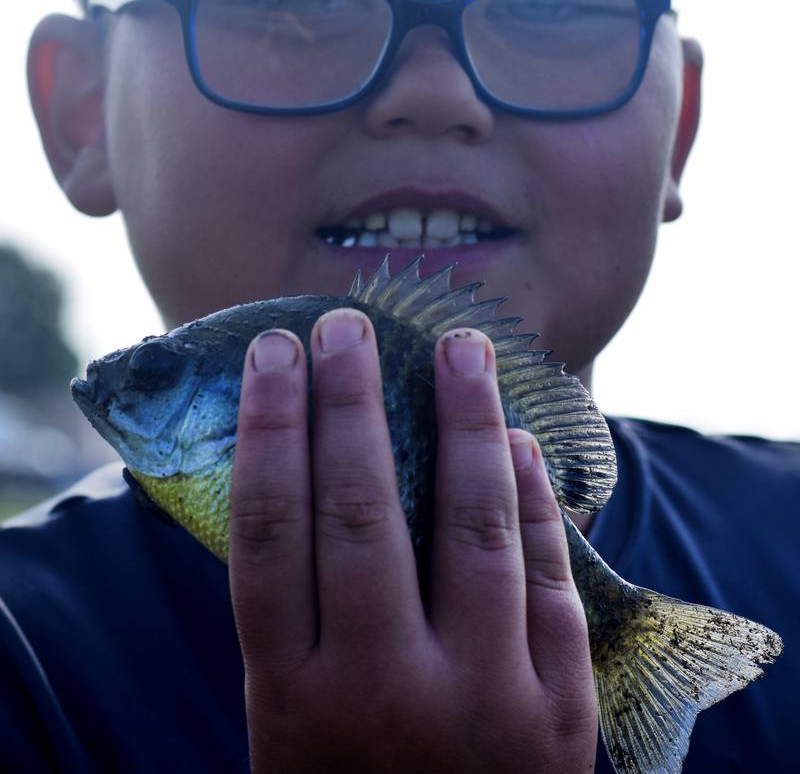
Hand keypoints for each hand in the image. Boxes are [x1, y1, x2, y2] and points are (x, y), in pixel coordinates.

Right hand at [229, 308, 597, 772]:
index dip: (271, 429)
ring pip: (470, 530)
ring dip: (466, 424)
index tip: (276, 354)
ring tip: (461, 347)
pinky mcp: (559, 716)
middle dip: (352, 404)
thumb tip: (302, 468)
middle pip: (360, 515)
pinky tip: (517, 442)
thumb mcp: (291, 726)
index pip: (268, 533)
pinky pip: (546, 583)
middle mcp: (382, 696)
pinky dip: (534, 503)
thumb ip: (298, 619)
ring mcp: (480, 706)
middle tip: (349, 325)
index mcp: (293, 701)